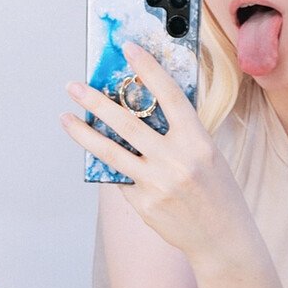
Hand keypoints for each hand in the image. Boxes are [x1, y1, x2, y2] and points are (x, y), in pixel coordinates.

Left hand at [62, 40, 249, 265]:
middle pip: (128, 122)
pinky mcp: (144, 204)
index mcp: (198, 141)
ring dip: (83, 133)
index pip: (169, 95)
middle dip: (96, 101)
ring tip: (65, 118)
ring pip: (111, 151)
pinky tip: (101, 156)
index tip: (128, 49)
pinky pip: (120, 178)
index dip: (147, 69)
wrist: (222, 238)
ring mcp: (158, 184)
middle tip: (74, 86)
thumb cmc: (216, 190)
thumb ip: (179, 133)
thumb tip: (141, 107)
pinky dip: (110, 166)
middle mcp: (177, 160)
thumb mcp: (208, 154)